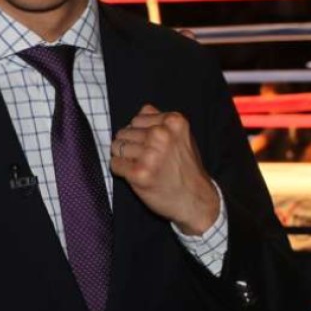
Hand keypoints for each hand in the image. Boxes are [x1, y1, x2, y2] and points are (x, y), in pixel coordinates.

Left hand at [110, 104, 218, 234]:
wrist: (196, 201)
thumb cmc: (185, 168)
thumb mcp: (182, 137)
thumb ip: (162, 121)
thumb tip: (143, 109)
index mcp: (173, 122)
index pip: (136, 120)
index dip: (140, 134)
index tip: (152, 147)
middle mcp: (161, 135)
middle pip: (124, 132)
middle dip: (131, 146)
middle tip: (147, 160)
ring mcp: (150, 154)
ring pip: (116, 147)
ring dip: (125, 158)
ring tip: (143, 167)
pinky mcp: (139, 172)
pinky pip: (114, 164)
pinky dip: (121, 170)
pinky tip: (137, 176)